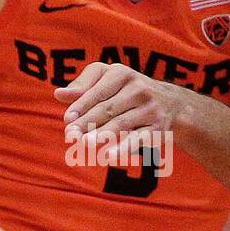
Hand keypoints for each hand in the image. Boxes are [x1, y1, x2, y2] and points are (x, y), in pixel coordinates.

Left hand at [56, 62, 184, 156]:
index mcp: (121, 74)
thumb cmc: (127, 90)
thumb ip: (83, 87)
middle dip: (87, 123)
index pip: (98, 91)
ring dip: (102, 134)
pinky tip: (109, 156)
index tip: (68, 119)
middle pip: (107, 108)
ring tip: (84, 143)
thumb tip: (59, 94)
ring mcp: (149, 109)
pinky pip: (138, 139)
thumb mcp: (107, 81)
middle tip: (70, 135)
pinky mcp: (157, 128)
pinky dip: (124, 148)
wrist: (171, 103)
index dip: (82, 105)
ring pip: (121, 123)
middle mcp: (138, 89)